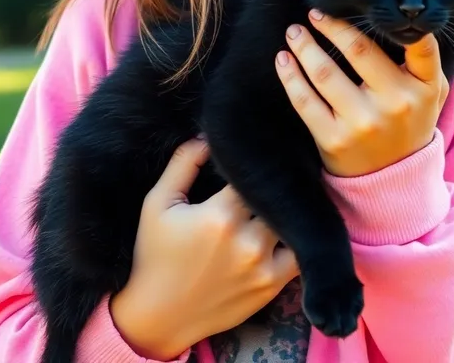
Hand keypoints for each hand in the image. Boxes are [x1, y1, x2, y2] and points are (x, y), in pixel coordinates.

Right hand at [110, 138, 298, 359]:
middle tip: (281, 170)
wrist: (156, 318)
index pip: (254, 174)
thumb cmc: (154, 255)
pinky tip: (291, 227)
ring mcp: (263, 266)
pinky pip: (299, 256)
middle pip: (278, 198)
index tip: (262, 152)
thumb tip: (207, 135)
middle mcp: (247, 240)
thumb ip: (183, 163)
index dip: (260, 162)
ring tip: (289, 196)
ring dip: (290, 211)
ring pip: (292, 224)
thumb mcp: (157, 204)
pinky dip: (297, 240)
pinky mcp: (271, 287)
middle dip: (276, 185)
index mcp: (220, 215)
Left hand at [275, 9, 449, 177]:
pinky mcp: (333, 140)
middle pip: (358, 51)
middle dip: (331, 26)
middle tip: (314, 13)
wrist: (394, 179)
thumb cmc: (410, 121)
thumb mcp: (432, 92)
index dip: (393, 21)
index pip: (419, 45)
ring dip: (304, 46)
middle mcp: (395, 103)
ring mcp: (362, 123)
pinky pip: (304, 101)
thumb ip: (424, 58)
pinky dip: (290, 76)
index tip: (360, 3)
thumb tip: (403, 19)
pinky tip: (284, 60)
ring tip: (295, 32)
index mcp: (423, 87)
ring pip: (325, 73)